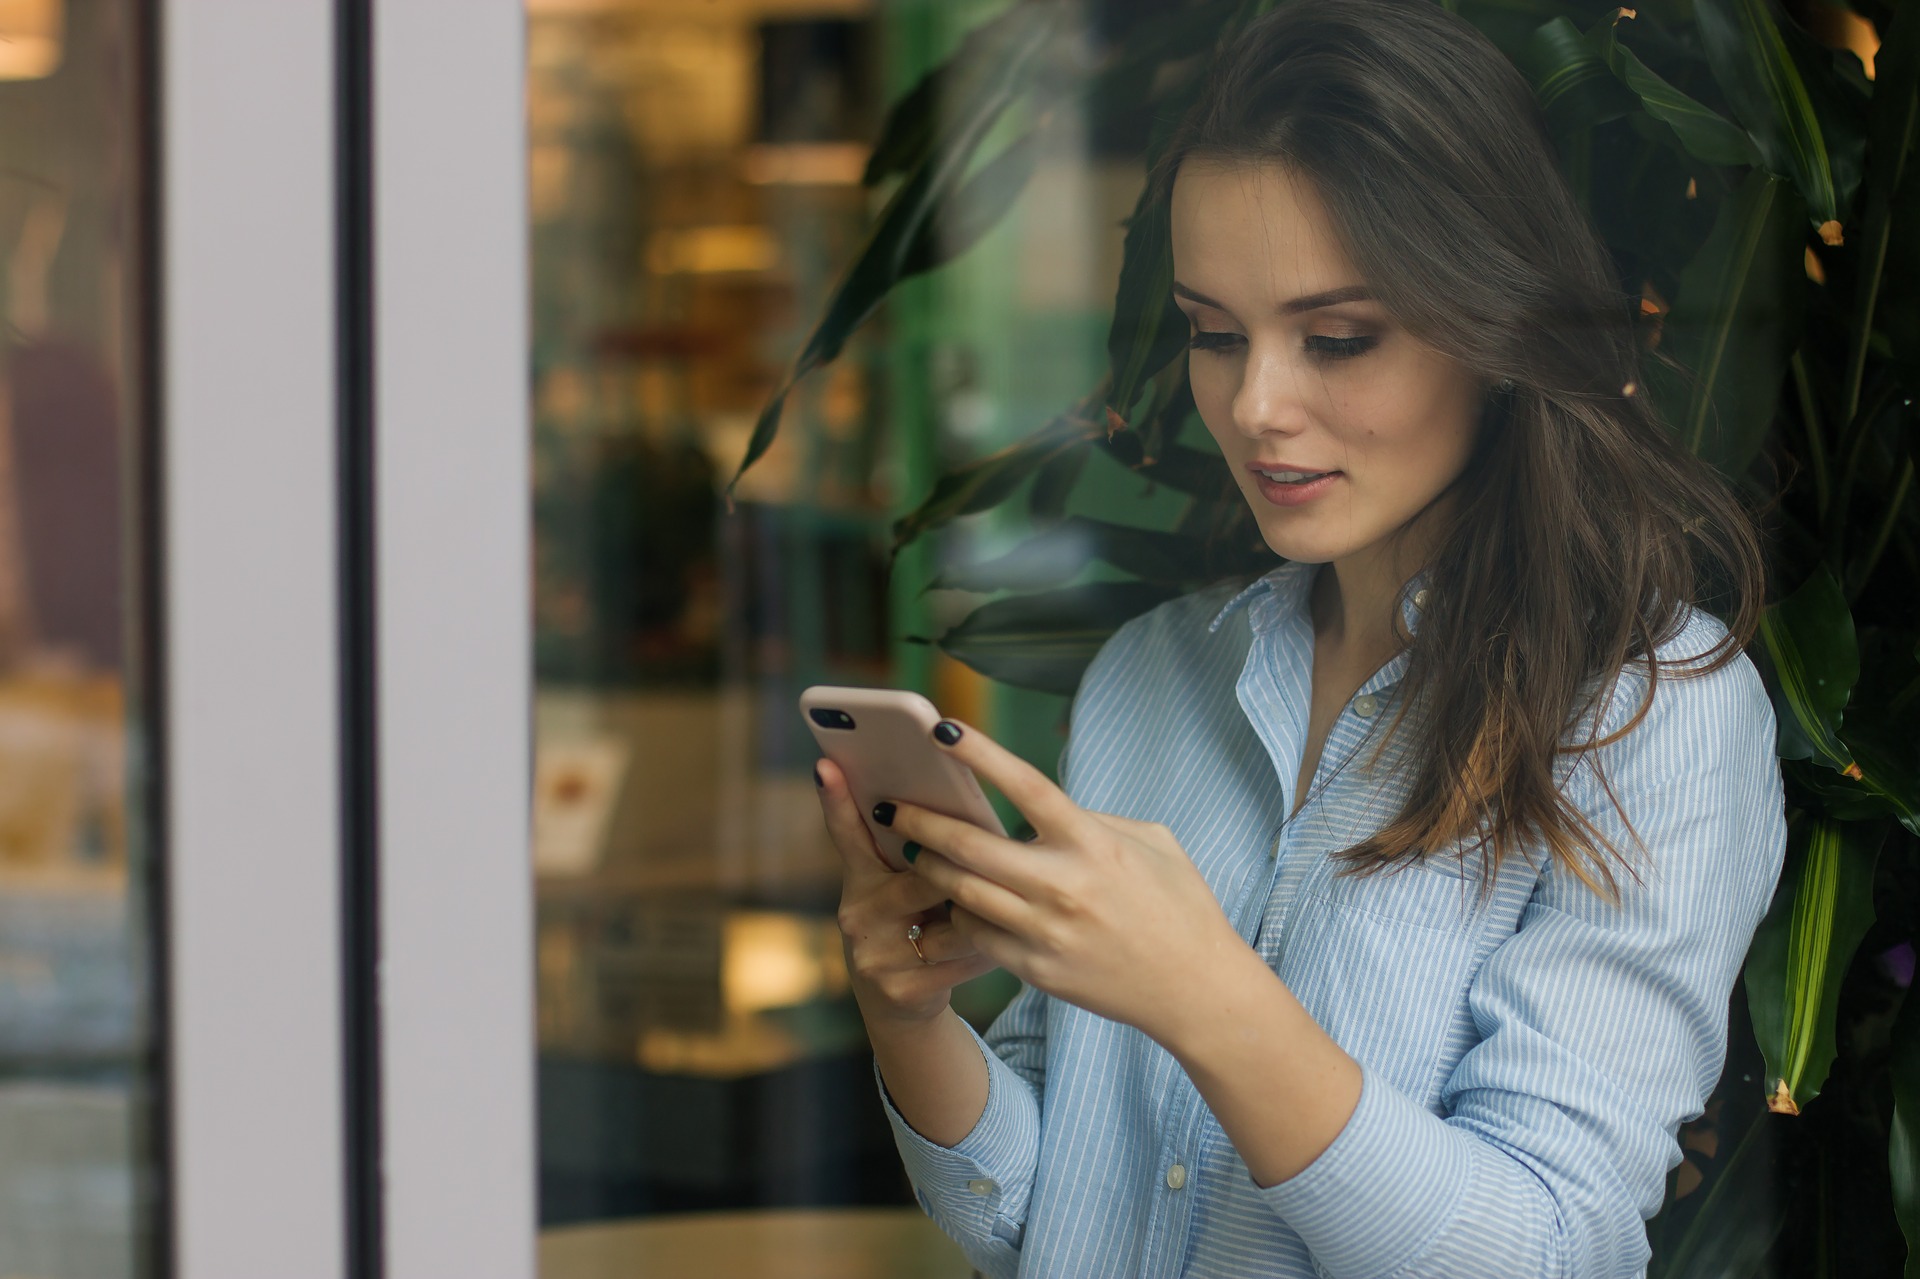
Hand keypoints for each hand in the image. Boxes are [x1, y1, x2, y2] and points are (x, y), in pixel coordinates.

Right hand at [815, 757, 1000, 1027]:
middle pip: (920, 877)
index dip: (837, 799)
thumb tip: (955, 810)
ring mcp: (875, 955)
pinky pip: (962, 958)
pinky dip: (988, 949)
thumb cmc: (915, 922)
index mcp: (859, 878)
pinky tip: (1003, 944)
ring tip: (1008, 906)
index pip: (848, 833)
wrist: (901, 1003)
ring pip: (948, 922)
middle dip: (961, 871)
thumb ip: (917, 852)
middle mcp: (857, 914)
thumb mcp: (904, 886)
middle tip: (994, 857)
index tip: (827, 763)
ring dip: (984, 914)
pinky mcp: (900, 990)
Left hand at [882, 719, 1247, 1046]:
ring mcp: (1044, 931)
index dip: (980, 753)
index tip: (941, 729)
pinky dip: (959, 913)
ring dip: (930, 868)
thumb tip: (1045, 809)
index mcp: (1092, 843)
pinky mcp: (1035, 968)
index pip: (1024, 785)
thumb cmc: (1179, 906)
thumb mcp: (1153, 842)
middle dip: (923, 822)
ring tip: (912, 850)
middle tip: (894, 807)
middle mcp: (1062, 885)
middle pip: (971, 844)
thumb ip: (1095, 818)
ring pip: (962, 891)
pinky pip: (978, 934)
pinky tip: (949, 900)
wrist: (1194, 989)